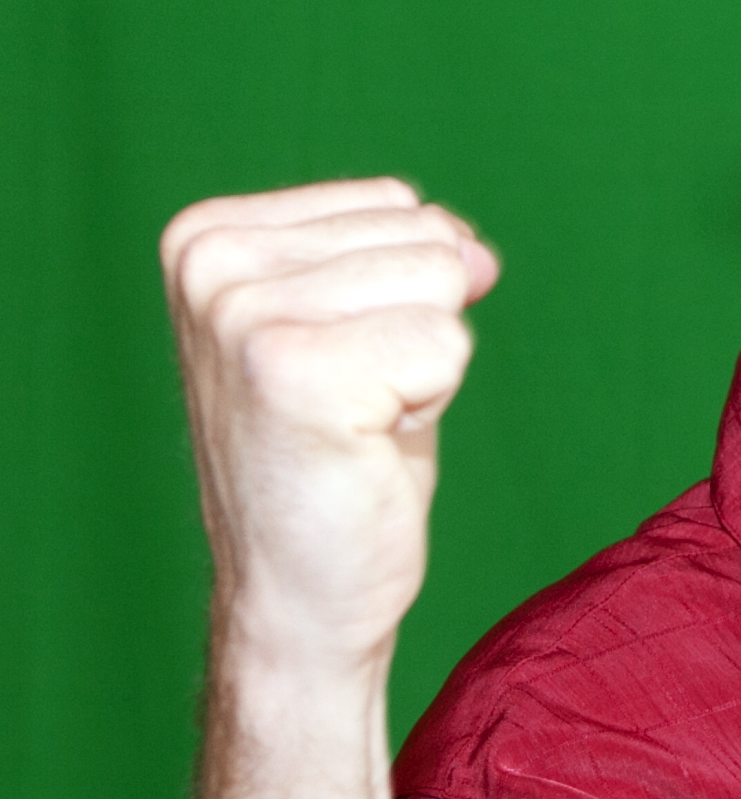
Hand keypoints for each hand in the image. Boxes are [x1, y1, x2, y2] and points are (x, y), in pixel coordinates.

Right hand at [161, 178, 499, 672]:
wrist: (299, 593)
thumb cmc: (339, 464)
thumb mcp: (369, 330)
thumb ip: (414, 262)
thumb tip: (474, 248)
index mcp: (208, 235)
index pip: (396, 205)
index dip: (401, 298)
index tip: (340, 368)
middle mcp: (211, 263)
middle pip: (425, 238)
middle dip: (417, 331)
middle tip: (354, 406)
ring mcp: (243, 314)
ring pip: (440, 286)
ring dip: (423, 369)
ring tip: (357, 423)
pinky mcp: (292, 372)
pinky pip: (446, 345)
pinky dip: (429, 405)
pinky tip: (364, 446)